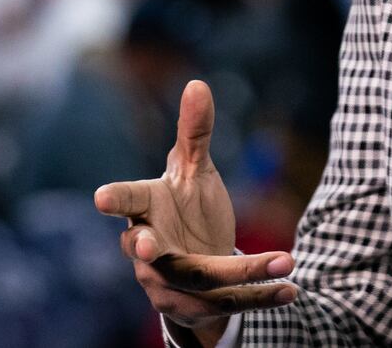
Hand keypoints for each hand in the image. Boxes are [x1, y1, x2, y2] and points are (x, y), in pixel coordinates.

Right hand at [95, 80, 297, 345]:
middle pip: (147, 251)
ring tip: (286, 262)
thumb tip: (198, 83)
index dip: (114, 199)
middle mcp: (147, 248)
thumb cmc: (185, 206)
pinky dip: (260, 297)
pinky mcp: (190, 307)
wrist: (193, 258)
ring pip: (198, 282)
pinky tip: (290, 290)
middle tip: (148, 246)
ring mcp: (164, 282)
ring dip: (245, 274)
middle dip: (147, 250)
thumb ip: (195, 133)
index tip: (100, 197)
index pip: (126, 201)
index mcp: (145, 208)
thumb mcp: (193, 169)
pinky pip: (224, 306)